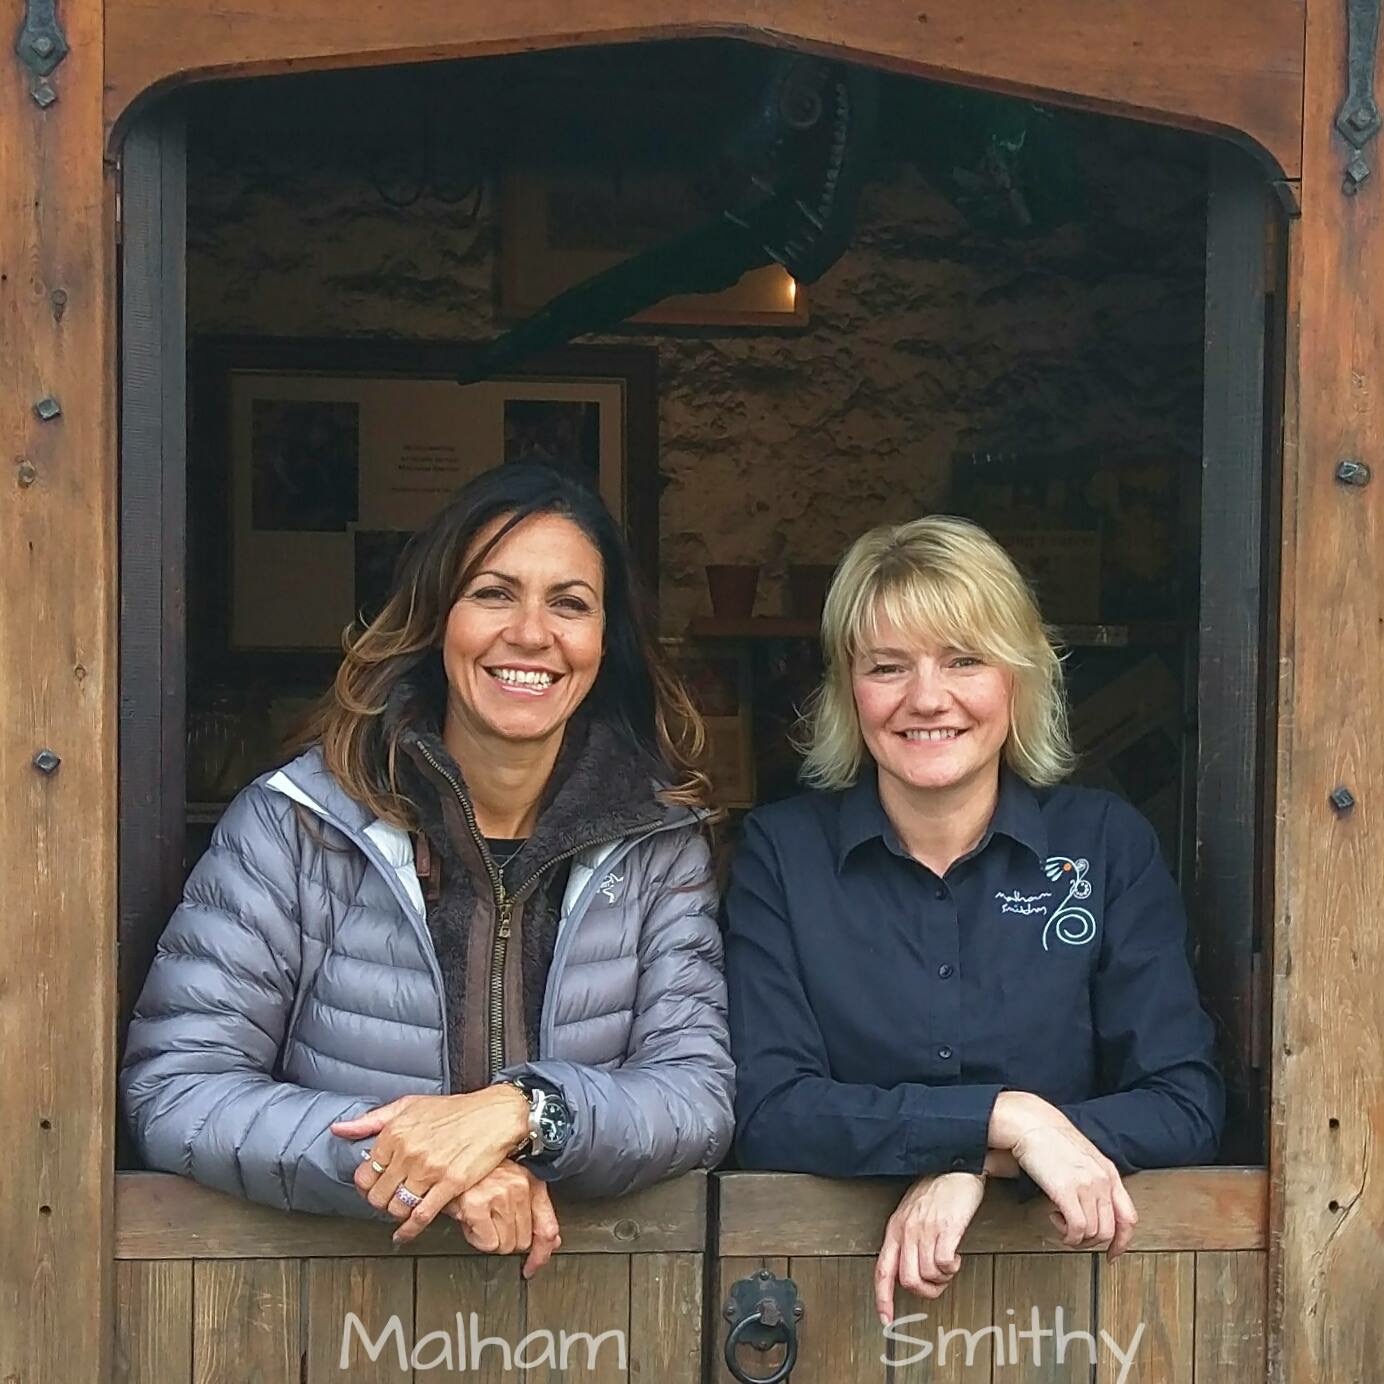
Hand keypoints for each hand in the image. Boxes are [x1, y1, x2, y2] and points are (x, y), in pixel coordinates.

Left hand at [331, 1086, 529, 1242]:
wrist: (494, 1114)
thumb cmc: (454, 1110)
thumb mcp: (409, 1105)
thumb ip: (372, 1120)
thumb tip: (340, 1128)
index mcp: (396, 1132)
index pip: (365, 1174)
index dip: (366, 1185)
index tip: (372, 1186)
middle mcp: (409, 1152)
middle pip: (378, 1195)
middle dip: (380, 1202)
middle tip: (387, 1200)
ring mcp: (430, 1170)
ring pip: (398, 1208)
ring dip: (396, 1214)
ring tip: (401, 1209)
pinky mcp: (450, 1184)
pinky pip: (422, 1215)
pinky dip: (410, 1230)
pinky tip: (405, 1233)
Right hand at [443, 1160, 561, 1277]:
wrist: (449, 1160)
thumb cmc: (480, 1173)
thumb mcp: (510, 1186)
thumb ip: (532, 1213)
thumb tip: (551, 1242)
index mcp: (531, 1180)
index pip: (547, 1226)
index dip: (542, 1254)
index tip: (533, 1266)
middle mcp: (519, 1186)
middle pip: (523, 1242)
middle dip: (505, 1238)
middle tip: (492, 1220)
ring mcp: (499, 1194)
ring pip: (505, 1245)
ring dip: (490, 1238)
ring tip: (481, 1217)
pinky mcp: (478, 1204)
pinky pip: (487, 1244)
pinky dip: (476, 1238)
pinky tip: (472, 1220)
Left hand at [874, 1172, 985, 1322]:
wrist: (956, 1164)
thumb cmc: (936, 1188)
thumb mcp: (912, 1213)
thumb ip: (907, 1239)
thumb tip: (908, 1270)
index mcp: (895, 1228)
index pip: (882, 1270)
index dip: (882, 1298)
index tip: (886, 1318)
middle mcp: (907, 1230)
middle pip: (908, 1280)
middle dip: (925, 1291)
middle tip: (937, 1283)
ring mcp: (926, 1229)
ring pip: (927, 1276)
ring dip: (942, 1279)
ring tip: (948, 1264)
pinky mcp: (946, 1228)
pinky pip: (945, 1264)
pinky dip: (952, 1268)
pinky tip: (955, 1257)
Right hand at [988, 1092, 1137, 1255]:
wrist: (1030, 1122)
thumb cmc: (1050, 1137)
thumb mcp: (1083, 1157)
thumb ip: (1094, 1179)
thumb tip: (1093, 1206)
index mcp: (1108, 1172)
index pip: (1128, 1217)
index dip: (1122, 1242)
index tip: (1112, 1254)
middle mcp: (1102, 1180)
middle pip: (1109, 1231)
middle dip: (1091, 1242)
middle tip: (1074, 1236)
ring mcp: (1086, 1185)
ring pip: (1093, 1233)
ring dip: (1076, 1237)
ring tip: (1060, 1221)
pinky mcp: (1066, 1190)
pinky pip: (1077, 1229)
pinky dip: (1067, 1235)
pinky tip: (1055, 1221)